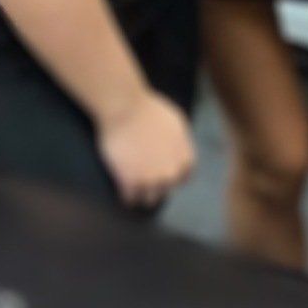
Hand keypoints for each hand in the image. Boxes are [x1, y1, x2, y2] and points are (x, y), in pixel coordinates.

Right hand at [96, 88, 194, 208]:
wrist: (126, 108)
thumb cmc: (149, 109)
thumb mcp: (177, 123)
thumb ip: (181, 142)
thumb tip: (178, 150)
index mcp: (185, 160)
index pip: (182, 179)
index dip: (170, 176)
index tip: (160, 173)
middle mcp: (172, 173)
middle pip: (165, 191)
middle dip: (156, 186)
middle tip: (143, 180)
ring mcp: (151, 180)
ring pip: (149, 200)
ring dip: (141, 194)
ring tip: (133, 190)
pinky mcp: (130, 182)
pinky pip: (130, 199)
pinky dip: (126, 197)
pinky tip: (122, 190)